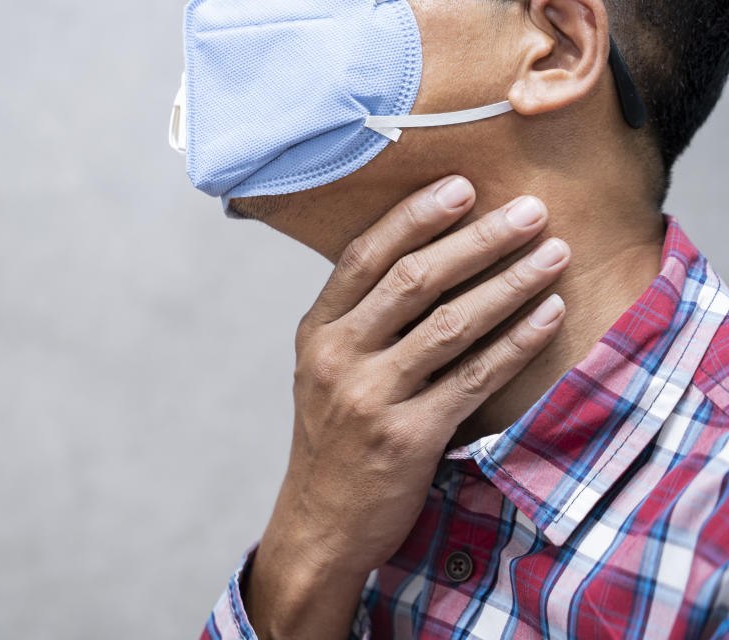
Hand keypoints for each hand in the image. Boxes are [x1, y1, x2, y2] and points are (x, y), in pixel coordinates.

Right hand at [244, 176, 570, 639]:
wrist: (322, 522)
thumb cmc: (334, 437)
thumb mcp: (325, 369)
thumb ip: (360, 319)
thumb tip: (426, 255)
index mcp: (316, 331)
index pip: (363, 256)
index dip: (414, 216)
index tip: (463, 187)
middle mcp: (337, 357)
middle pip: (412, 280)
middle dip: (477, 239)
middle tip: (529, 212)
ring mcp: (370, 397)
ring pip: (451, 324)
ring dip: (509, 283)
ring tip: (552, 252)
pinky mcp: (408, 437)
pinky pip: (474, 377)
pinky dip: (516, 341)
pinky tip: (547, 314)